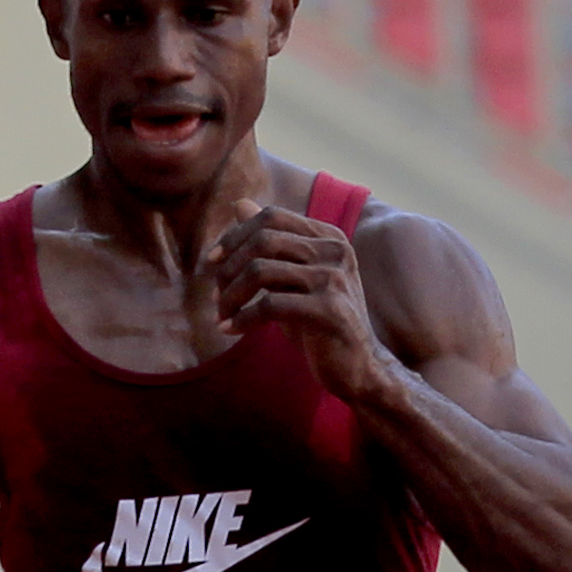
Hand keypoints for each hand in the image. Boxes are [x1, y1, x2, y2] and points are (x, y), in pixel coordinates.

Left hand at [212, 206, 396, 407]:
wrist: (358, 367)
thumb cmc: (320, 323)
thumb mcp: (293, 278)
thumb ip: (271, 244)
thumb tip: (239, 204)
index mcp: (329, 237)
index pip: (272, 216)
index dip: (236, 235)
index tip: (212, 260)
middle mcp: (335, 251)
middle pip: (263, 240)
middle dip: (229, 267)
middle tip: (215, 294)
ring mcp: (335, 279)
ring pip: (261, 271)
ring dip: (231, 295)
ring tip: (222, 315)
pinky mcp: (330, 311)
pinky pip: (270, 305)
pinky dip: (243, 318)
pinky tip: (230, 331)